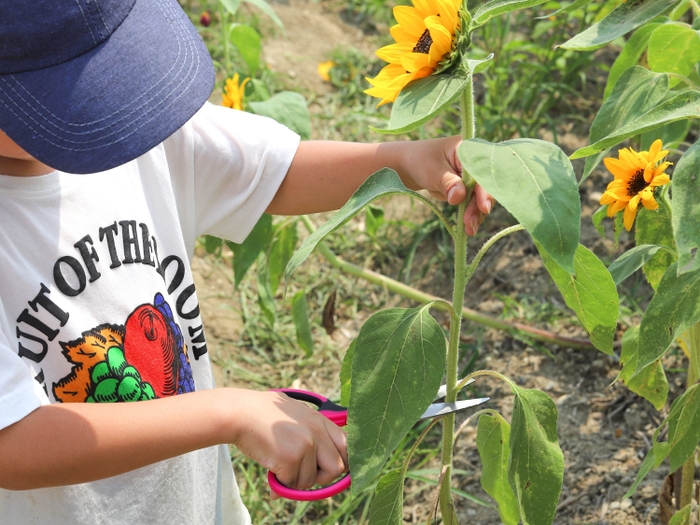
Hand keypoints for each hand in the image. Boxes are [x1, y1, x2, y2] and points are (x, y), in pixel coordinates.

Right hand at [229, 390, 347, 498]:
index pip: (347, 445)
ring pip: (310, 481)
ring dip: (294, 480)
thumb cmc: (263, 413)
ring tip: (279, 466)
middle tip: (303, 474)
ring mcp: (305, 445)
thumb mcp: (295, 414)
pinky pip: (291, 484)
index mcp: (320, 420)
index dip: (342, 462)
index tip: (330, 470)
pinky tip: (271, 469)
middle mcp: (317, 432)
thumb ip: (310, 433)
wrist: (240, 413)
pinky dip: (280, 483)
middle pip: (337, 468)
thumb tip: (317, 465)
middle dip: (322, 478)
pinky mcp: (290, 458)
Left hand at [397, 136, 493, 235]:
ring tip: (468, 229)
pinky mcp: (466, 188)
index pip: (482, 172)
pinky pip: (472, 203)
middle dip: (479, 206)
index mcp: (469, 151)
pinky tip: (467, 228)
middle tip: (470, 223)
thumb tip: (460, 197)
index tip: (484, 207)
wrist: (407, 166)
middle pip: (484, 187)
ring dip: (476, 214)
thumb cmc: (419, 161)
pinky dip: (470, 214)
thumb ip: (448, 183)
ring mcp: (471, 177)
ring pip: (480, 198)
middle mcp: (474, 163)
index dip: (485, 190)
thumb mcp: (432, 171)